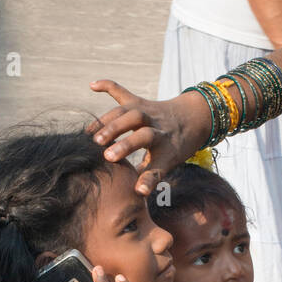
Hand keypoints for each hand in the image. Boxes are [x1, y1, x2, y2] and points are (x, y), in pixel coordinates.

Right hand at [88, 80, 202, 194]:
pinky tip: (91, 86)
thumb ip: (151, 177)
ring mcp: (146, 110)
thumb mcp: (167, 164)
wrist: (191, 118)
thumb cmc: (175, 148)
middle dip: (120, 136)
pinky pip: (122, 92)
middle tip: (101, 149)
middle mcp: (156, 125)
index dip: (139, 165)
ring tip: (90, 135)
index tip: (127, 179)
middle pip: (137, 126)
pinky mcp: (138, 101)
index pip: (150, 153)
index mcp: (165, 144)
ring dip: (108, 120)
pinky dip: (108, 86)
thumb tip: (137, 195)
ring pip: (127, 111)